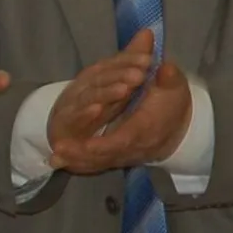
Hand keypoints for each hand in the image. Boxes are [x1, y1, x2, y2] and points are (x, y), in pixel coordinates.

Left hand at [47, 32, 194, 172]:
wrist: (179, 126)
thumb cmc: (172, 102)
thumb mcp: (173, 86)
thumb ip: (168, 78)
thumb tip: (165, 67)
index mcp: (146, 128)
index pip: (125, 139)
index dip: (106, 144)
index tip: (87, 144)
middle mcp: (134, 147)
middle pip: (106, 155)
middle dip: (82, 154)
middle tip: (58, 149)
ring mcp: (125, 154)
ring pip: (98, 162)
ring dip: (75, 160)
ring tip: (53, 157)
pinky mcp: (117, 157)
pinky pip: (96, 164)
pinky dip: (77, 164)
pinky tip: (57, 161)